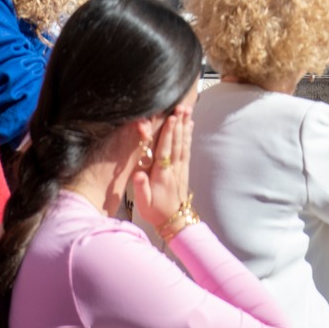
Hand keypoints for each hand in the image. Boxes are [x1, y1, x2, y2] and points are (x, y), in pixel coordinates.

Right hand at [130, 108, 192, 232]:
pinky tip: (189, 125)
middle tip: (181, 106)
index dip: (169, 134)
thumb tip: (138, 174)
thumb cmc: (155, 211)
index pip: (166, 151)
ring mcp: (180, 168)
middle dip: (179, 124)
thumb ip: (141, 188)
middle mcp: (173, 169)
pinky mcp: (184, 169)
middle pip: (177, 143)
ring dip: (185, 126)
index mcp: (162, 175)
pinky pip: (186, 149)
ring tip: (187, 110)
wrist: (174, 221)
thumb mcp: (143, 204)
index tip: (171, 118)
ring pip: (183, 143)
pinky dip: (188, 135)